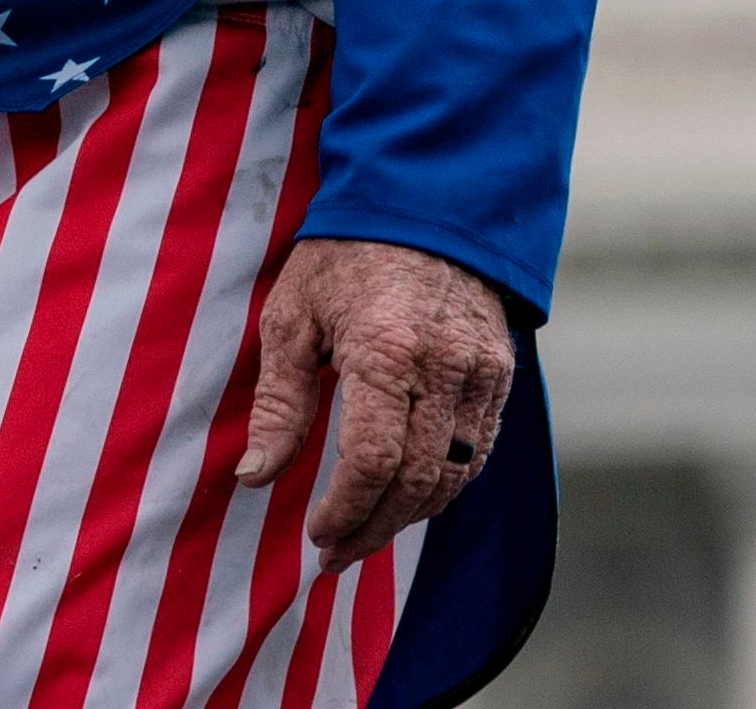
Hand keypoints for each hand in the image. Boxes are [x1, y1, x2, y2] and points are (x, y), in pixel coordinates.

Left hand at [233, 238, 512, 570]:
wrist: (423, 201)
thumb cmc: (343, 255)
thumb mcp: (291, 315)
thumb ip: (277, 402)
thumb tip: (254, 477)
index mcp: (386, 350)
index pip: (372, 461)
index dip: (344, 509)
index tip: (316, 535)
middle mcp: (445, 368)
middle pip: (418, 481)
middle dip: (374, 528)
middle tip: (334, 553)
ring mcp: (483, 373)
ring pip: (455, 476)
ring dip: (409, 518)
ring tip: (363, 535)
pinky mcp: (502, 375)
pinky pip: (478, 452)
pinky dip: (443, 486)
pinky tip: (405, 498)